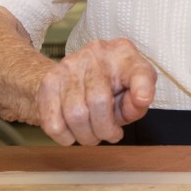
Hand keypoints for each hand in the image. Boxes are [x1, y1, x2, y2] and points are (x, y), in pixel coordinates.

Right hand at [35, 38, 156, 145]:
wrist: (76, 74)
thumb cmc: (114, 86)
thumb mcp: (134, 91)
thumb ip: (138, 102)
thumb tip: (139, 101)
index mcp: (124, 54)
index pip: (137, 70)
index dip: (141, 87)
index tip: (142, 100)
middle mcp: (96, 53)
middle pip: (99, 102)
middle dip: (105, 130)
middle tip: (108, 135)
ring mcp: (69, 65)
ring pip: (75, 115)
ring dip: (85, 136)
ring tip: (92, 135)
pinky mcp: (49, 81)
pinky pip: (53, 122)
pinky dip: (65, 137)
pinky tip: (73, 133)